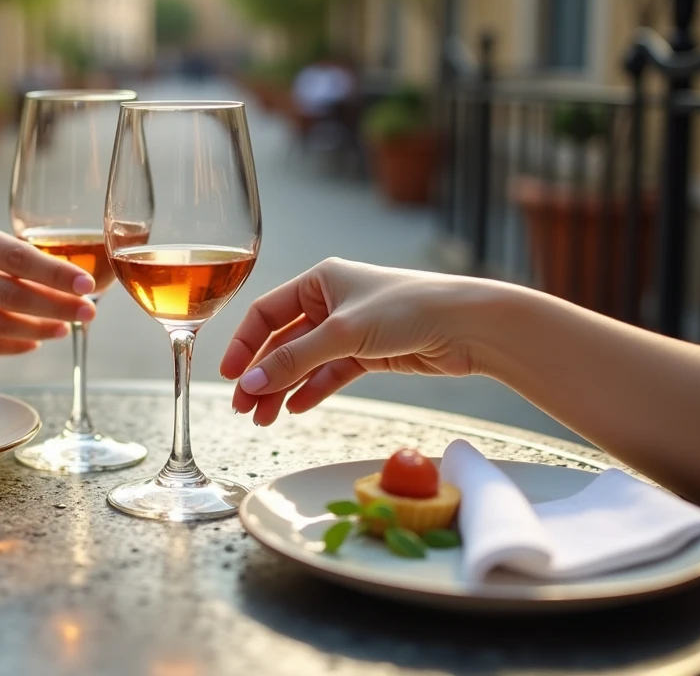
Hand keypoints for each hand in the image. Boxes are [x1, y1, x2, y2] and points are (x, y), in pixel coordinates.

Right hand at [0, 213, 97, 354]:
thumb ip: (3, 251)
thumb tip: (62, 274)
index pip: (15, 257)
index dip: (54, 274)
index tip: (85, 284)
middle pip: (9, 296)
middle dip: (56, 307)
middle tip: (88, 312)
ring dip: (37, 330)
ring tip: (65, 328)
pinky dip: (12, 345)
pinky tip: (36, 341)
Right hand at [219, 259, 492, 425]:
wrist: (469, 325)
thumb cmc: (409, 310)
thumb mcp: (343, 332)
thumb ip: (294, 359)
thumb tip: (250, 384)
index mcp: (320, 280)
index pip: (266, 313)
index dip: (244, 345)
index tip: (229, 376)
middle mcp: (331, 302)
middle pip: (283, 342)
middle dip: (262, 374)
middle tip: (242, 408)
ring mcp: (350, 329)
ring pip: (305, 362)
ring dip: (283, 388)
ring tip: (264, 419)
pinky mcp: (370, 353)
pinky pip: (330, 373)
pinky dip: (312, 390)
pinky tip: (295, 409)